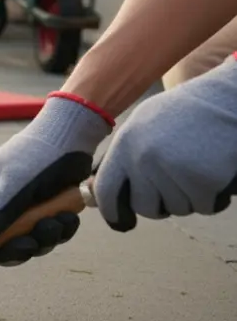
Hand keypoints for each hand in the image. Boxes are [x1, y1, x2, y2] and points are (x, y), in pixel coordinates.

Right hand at [0, 94, 112, 283]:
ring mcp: (23, 207)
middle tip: (32, 244)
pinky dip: (60, 231)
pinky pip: (48, 234)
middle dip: (16, 248)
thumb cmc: (37, 154)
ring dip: (44, 238)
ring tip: (58, 222)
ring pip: (27, 241)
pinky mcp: (46, 209)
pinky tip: (69, 217)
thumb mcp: (14, 185)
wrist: (73, 134)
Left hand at [95, 56, 236, 230]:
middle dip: (161, 204)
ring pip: (178, 209)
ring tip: (198, 167)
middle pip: (145, 207)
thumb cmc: (186, 113)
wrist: (228, 98)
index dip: (112, 212)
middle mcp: (144, 159)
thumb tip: (97, 195)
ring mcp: (173, 170)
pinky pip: (204, 207)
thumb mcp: (144, 124)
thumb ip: (123, 157)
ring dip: (190, 197)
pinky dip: (213, 198)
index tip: (122, 222)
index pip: (106, 191)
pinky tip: (216, 173)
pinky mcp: (203, 180)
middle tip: (177, 184)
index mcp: (125, 144)